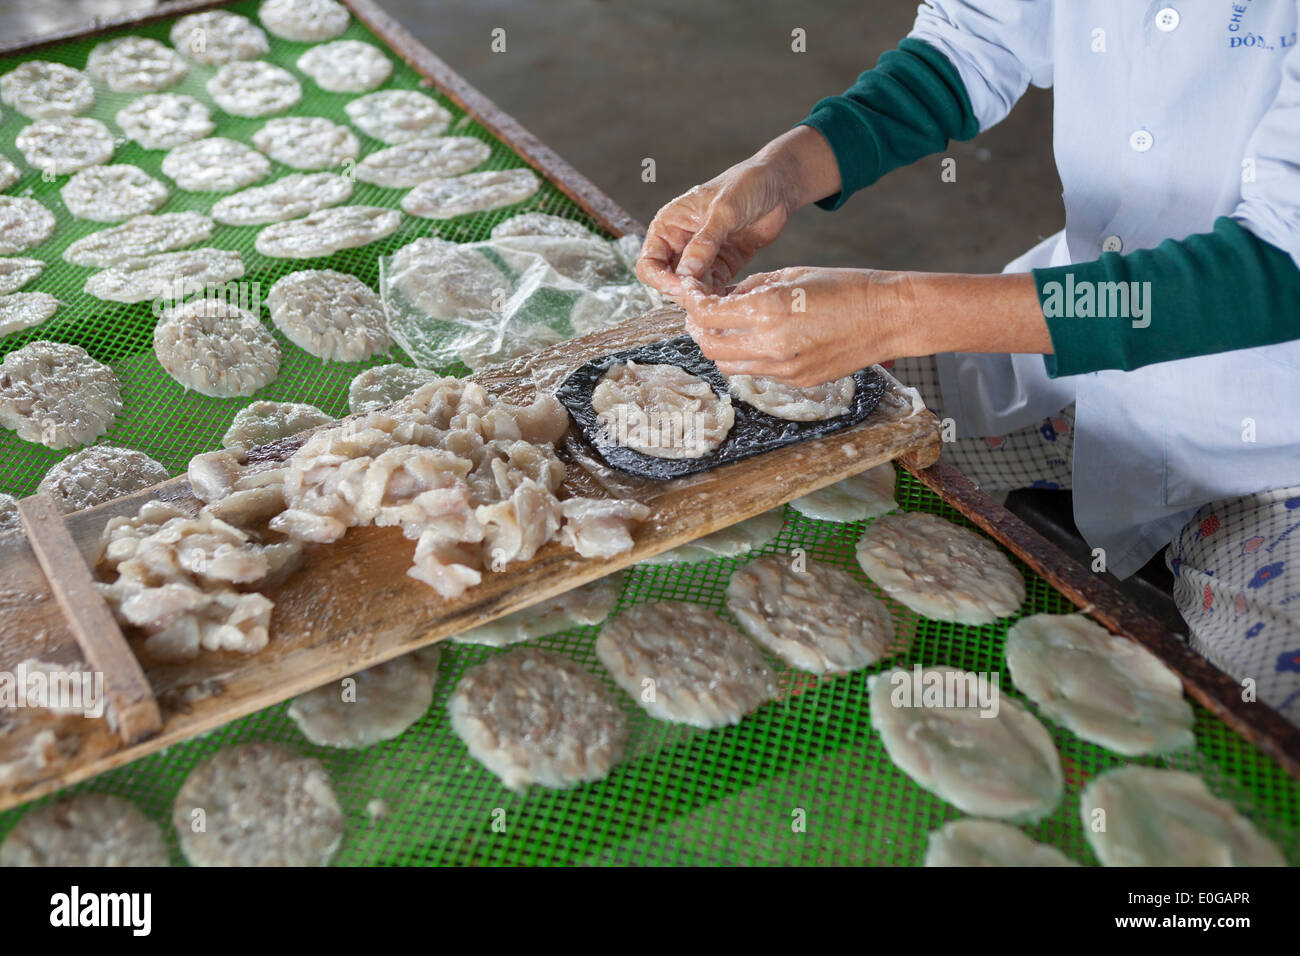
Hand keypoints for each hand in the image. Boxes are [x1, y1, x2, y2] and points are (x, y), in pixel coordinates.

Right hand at [636, 127, 839, 299]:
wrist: (777, 185)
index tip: (683, 287)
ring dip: (701, 297)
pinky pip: (712, 289)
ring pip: (690, 288)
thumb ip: (705, 243)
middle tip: (704, 298)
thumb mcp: (723, 211)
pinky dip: (717, 297)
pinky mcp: (721, 267)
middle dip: (683, 292)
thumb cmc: (746, 185)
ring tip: (718, 302)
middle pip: (668, 280)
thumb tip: (686, 273)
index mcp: (669, 225)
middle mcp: (680, 243)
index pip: (649, 262)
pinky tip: (728, 301)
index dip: (661, 279)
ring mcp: (701, 257)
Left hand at [685, 269, 1052, 385]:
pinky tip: (757, 339)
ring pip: (727, 364)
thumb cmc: (844, 286)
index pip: (707, 314)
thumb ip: (750, 287)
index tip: (691, 294)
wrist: (888, 317)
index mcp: (768, 309)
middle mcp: (772, 344)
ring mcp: (784, 368)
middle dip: (698, 327)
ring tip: (727, 326)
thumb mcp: (792, 274)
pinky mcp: (796, 381)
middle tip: (701, 311)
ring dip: (719, 346)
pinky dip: (746, 357)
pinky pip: (756, 372)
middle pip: (709, 344)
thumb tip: (719, 297)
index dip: (692, 303)